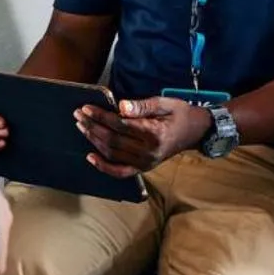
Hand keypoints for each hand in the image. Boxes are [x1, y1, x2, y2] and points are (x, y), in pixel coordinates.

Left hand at [75, 96, 212, 177]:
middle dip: (92, 127)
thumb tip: (120, 107)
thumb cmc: (179, 113)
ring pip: (112, 154)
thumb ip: (142, 106)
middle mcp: (148, 152)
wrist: (195, 131)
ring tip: (81, 126)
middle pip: (112, 140)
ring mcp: (145, 163)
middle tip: (78, 115)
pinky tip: (90, 156)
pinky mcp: (143, 168)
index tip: (86, 108)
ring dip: (94, 140)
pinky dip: (104, 166)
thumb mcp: (164, 103)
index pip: (119, 125)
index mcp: (154, 134)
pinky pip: (120, 172)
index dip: (100, 117)